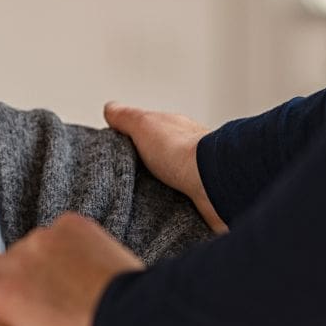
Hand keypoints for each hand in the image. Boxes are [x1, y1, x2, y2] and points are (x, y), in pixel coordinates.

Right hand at [104, 102, 226, 233]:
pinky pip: (179, 206)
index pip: (147, 135)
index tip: (112, 155)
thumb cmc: (184, 153)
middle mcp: (186, 153)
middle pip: (156, 161)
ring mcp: (195, 177)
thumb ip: (126, 117)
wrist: (214, 183)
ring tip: (133, 205)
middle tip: (119, 184)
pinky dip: (168, 210)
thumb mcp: (143, 124)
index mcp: (173, 131)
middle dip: (140, 172)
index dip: (129, 144)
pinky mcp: (200, 201)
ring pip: (168, 186)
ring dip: (154, 193)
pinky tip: (154, 217)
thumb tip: (111, 108)